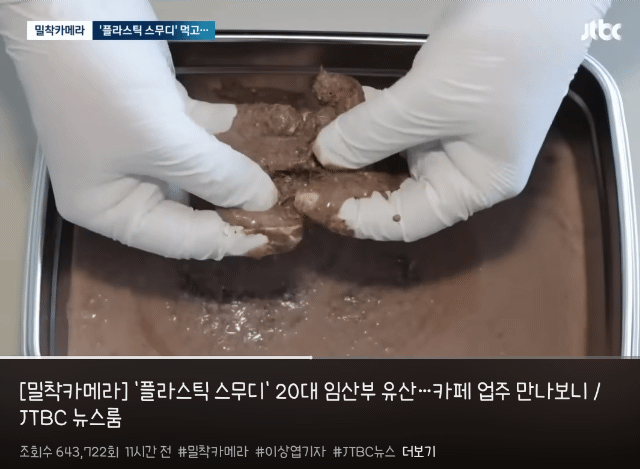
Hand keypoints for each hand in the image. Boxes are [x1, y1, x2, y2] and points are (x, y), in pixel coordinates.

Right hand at [0, 0, 276, 259]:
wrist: (71, 4)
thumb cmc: (105, 87)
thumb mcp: (164, 141)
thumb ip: (218, 176)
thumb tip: (264, 201)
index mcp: (109, 209)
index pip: (178, 240)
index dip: (226, 240)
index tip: (273, 236)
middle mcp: (124, 185)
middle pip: (191, 209)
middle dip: (234, 205)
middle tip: (282, 209)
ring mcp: (141, 149)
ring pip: (199, 171)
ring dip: (235, 169)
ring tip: (279, 174)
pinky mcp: (156, 115)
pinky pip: (197, 135)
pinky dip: (222, 133)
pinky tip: (249, 127)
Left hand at [313, 1, 611, 241]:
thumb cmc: (497, 58)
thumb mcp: (428, 103)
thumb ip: (371, 134)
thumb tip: (325, 157)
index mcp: (474, 186)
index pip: (405, 220)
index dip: (356, 217)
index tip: (313, 201)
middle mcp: (462, 168)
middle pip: (394, 190)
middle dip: (349, 182)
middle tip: (304, 173)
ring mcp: (451, 134)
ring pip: (390, 153)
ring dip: (352, 146)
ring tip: (310, 142)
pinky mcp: (439, 103)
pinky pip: (394, 120)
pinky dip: (366, 115)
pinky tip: (336, 105)